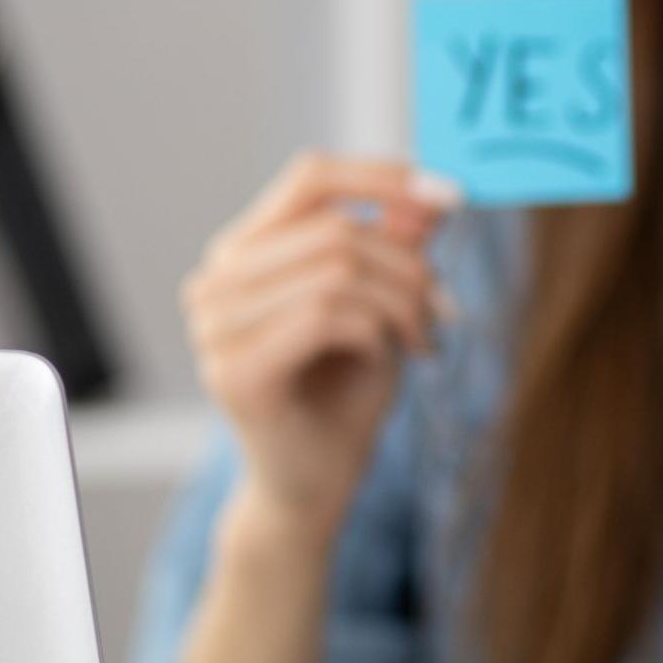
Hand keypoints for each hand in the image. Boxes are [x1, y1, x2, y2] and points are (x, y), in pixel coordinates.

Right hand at [180, 152, 462, 544]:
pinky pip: (326, 317)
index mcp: (245, 252)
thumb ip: (396, 247)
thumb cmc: (344, 392)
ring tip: (423, 338)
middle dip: (409, 265)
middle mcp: (216, 282)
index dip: (382, 177)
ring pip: (337, 272)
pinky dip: (376, 334)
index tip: (449, 193)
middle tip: (445, 306)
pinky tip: (386, 360)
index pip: (310, 178)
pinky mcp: (233, 372)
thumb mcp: (383, 304)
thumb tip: (429, 194)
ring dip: (401, 304)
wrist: (316, 485)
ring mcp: (213, 327)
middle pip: (335, 229)